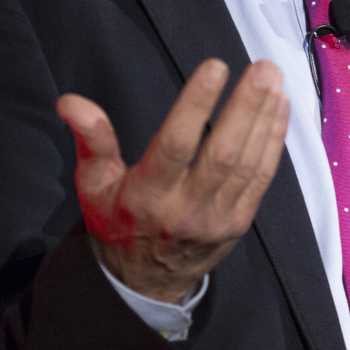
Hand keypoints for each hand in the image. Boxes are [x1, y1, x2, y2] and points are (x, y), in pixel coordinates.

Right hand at [56, 59, 289, 303]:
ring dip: (265, 119)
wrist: (143, 282)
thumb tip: (69, 102)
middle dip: (246, 107)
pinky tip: (280, 109)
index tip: (215, 67)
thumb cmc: (116, 220)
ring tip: (274, 78)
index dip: (196, 105)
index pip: (176, 145)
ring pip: (247, 164)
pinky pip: (261, 179)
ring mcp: (217, 218)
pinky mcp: (239, 222)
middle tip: (263, 67)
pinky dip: (273, 142)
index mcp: (147, 195)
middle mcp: (186, 208)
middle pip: (222, 153)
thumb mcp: (93, 184)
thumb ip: (90, 139)